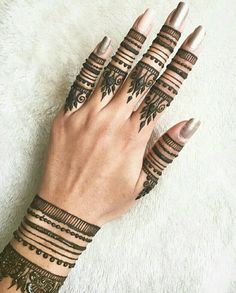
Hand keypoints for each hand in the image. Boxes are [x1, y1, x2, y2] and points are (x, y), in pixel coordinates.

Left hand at [39, 2, 204, 226]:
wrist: (66, 210)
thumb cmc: (106, 199)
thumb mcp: (144, 183)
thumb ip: (166, 151)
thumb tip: (189, 124)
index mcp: (135, 138)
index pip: (164, 92)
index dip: (181, 64)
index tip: (194, 40)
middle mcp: (113, 121)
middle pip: (143, 75)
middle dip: (164, 42)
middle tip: (178, 15)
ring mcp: (87, 116)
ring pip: (114, 73)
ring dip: (133, 43)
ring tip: (148, 18)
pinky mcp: (66, 117)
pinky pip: (80, 84)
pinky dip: (93, 63)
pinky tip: (106, 44)